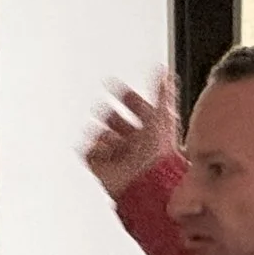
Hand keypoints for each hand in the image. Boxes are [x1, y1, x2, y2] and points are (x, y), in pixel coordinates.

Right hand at [83, 72, 179, 199]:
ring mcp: (116, 153)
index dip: (127, 97)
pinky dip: (96, 150)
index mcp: (148, 128)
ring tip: (113, 142)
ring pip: (100, 132)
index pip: (135, 106)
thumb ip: (162, 94)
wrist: (145, 183)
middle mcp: (132, 140)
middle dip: (111, 116)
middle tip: (110, 114)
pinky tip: (105, 152)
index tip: (116, 86)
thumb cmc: (158, 155)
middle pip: (113, 118)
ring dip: (106, 135)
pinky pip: (89, 150)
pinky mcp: (101, 165)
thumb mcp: (162, 117)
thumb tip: (164, 72)